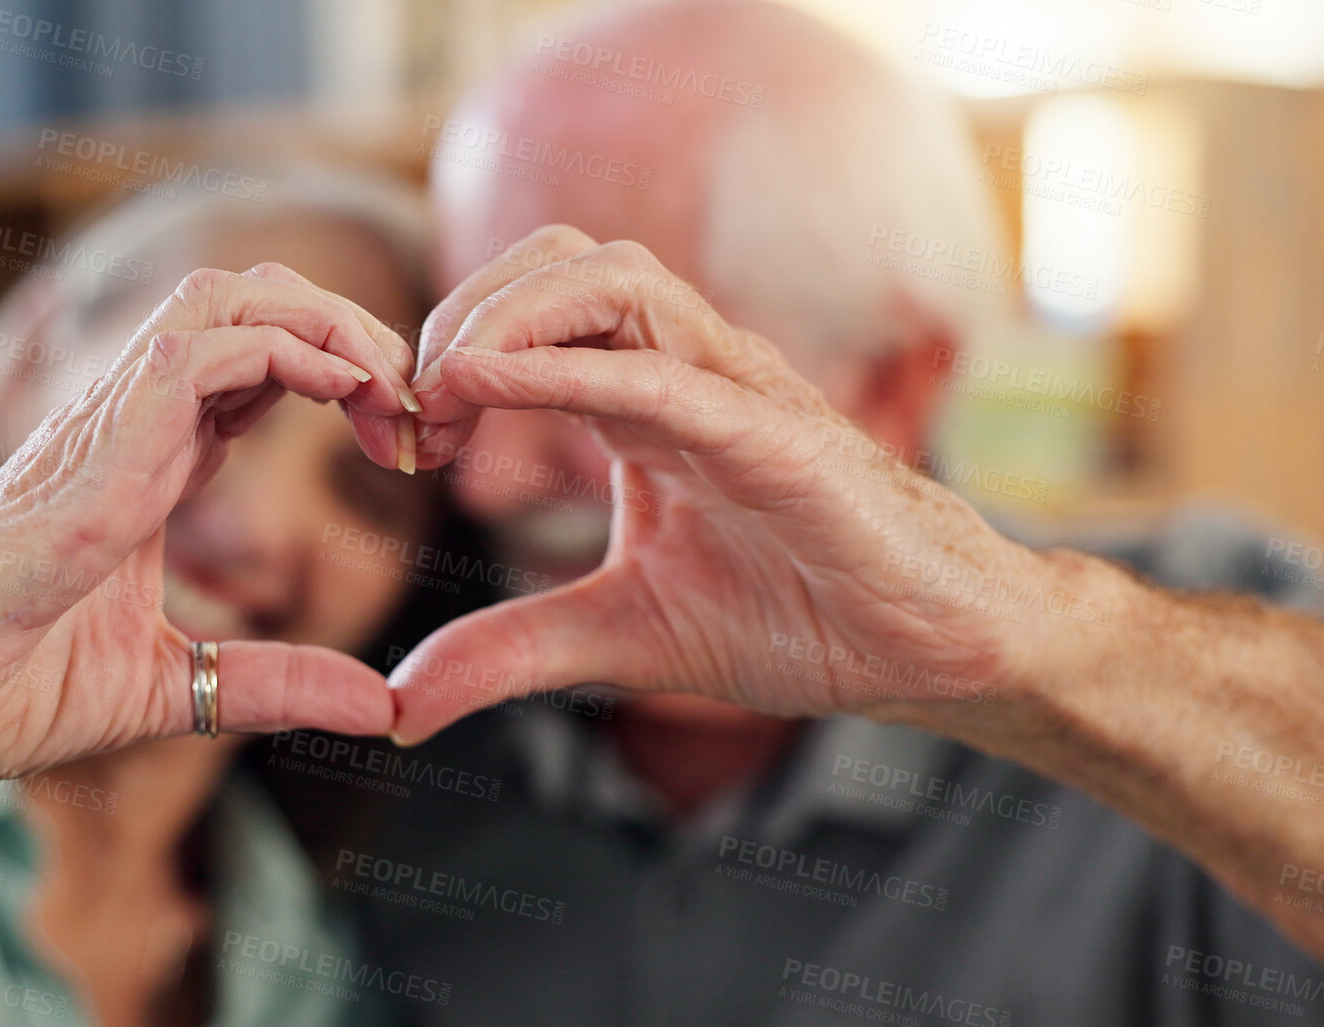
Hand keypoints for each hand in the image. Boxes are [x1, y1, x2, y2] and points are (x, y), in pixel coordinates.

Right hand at [0, 265, 419, 785]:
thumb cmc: (0, 692)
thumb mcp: (177, 689)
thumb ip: (277, 683)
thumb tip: (379, 706)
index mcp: (148, 462)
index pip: (255, 365)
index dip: (338, 376)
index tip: (400, 439)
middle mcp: (130, 423)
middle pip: (251, 301)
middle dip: (350, 326)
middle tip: (416, 404)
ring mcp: (108, 425)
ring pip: (227, 297)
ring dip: (328, 321)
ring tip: (393, 385)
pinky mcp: (96, 452)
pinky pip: (199, 354)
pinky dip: (289, 350)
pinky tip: (349, 391)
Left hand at [389, 226, 1085, 741]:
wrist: (924, 649)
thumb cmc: (797, 615)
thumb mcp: (619, 635)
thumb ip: (511, 649)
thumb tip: (399, 707)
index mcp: (648, 398)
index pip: (533, 310)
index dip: (449, 350)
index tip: (402, 440)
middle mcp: (687, 370)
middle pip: (560, 258)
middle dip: (464, 309)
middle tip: (414, 413)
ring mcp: (735, 390)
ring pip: (612, 276)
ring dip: (505, 315)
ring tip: (445, 392)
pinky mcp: (777, 435)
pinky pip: (662, 373)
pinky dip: (564, 367)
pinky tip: (485, 389)